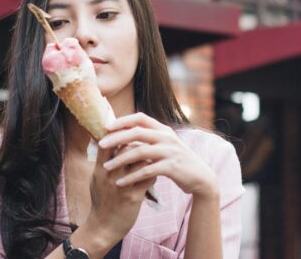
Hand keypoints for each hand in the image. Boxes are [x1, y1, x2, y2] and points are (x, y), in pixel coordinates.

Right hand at [83, 144, 155, 244]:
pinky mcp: (134, 197)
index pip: (107, 143)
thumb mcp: (96, 179)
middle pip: (127, 148)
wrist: (103, 227)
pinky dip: (154, 174)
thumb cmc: (101, 201)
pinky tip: (154, 174)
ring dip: (149, 158)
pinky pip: (149, 179)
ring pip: (141, 162)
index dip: (118, 134)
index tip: (128, 130)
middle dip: (138, 143)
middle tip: (146, 143)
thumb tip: (109, 144)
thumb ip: (103, 163)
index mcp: (99, 170)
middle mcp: (110, 176)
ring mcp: (122, 186)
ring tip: (152, 158)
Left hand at [99, 113, 218, 198]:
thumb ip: (148, 138)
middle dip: (116, 138)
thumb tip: (124, 133)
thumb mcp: (164, 144)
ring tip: (106, 167)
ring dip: (120, 159)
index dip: (122, 120)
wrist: (200, 177)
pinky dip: (131, 176)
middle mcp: (166, 137)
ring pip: (140, 152)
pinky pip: (146, 171)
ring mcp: (170, 151)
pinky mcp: (172, 167)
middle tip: (100, 145)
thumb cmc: (176, 161)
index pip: (140, 117)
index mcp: (163, 129)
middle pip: (136, 133)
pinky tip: (120, 182)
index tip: (106, 127)